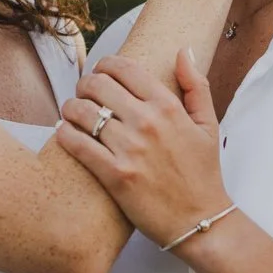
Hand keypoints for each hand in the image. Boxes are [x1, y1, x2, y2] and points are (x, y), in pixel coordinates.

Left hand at [56, 48, 231, 249]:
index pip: (125, 68)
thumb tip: (182, 51)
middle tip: (84, 92)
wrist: (200, 221)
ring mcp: (129, 149)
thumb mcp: (208, 125)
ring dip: (71, 107)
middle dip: (85, 84)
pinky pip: (78, 144)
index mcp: (168, 106)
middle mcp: (147, 123)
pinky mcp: (115, 175)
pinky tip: (64, 131)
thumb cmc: (203, 173)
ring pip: (83, 112)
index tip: (100, 71)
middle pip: (98, 85)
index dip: (105, 64)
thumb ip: (196, 85)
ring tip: (71, 112)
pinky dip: (65, 133)